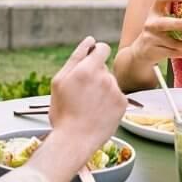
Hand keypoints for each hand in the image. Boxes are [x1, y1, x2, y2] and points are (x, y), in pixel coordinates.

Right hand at [48, 37, 127, 156]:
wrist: (75, 140)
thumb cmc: (64, 112)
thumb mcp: (59, 81)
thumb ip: (76, 57)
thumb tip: (90, 41)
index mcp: (88, 68)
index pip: (102, 48)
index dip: (96, 53)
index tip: (91, 61)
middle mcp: (105, 77)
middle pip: (103, 68)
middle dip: (95, 75)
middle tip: (82, 93)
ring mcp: (115, 91)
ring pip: (110, 82)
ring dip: (102, 89)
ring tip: (89, 106)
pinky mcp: (123, 103)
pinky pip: (117, 96)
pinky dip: (109, 102)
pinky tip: (98, 112)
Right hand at [129, 0, 181, 64]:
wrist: (141, 51)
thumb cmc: (158, 32)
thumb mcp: (162, 19)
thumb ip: (176, 13)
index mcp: (155, 11)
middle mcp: (151, 23)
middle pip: (164, 23)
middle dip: (179, 24)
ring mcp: (151, 38)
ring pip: (171, 42)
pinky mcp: (153, 51)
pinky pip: (171, 52)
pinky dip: (181, 52)